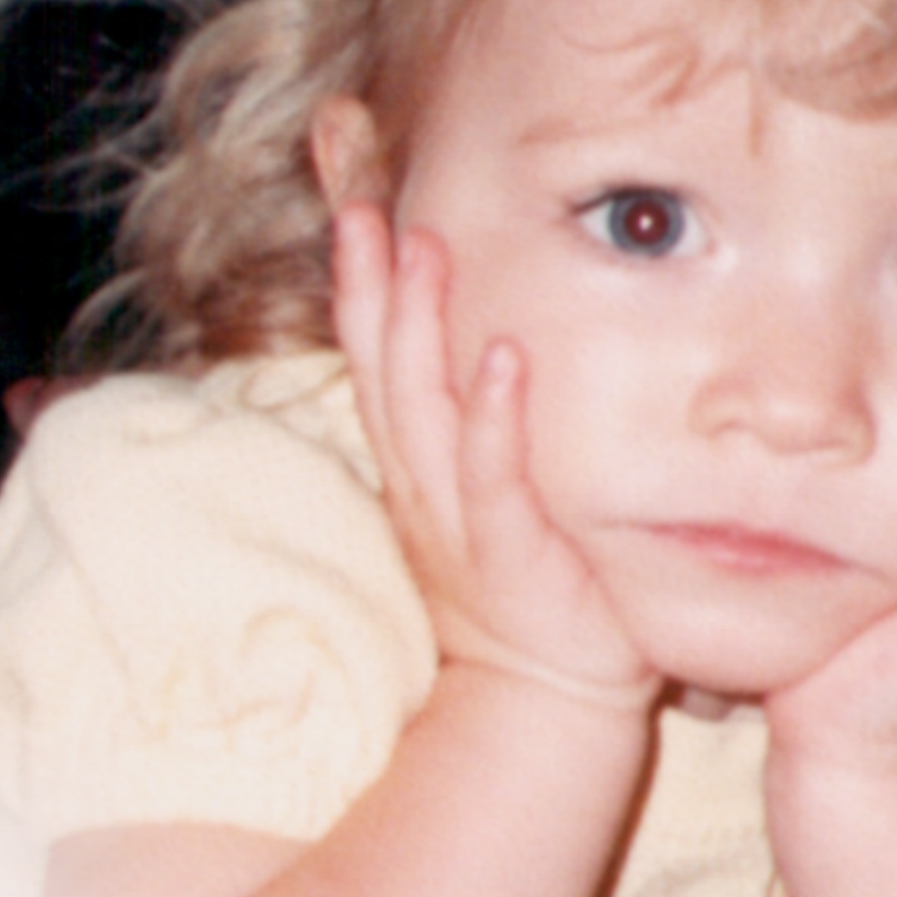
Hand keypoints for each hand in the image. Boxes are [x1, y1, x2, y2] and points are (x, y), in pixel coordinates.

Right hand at [331, 203, 658, 714]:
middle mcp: (424, 484)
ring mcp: (460, 518)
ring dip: (421, 327)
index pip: (376, 354)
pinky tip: (507, 360)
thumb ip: (476, 426)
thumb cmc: (525, 588)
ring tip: (420, 248)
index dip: (360, 278)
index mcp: (415, 464)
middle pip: (382, 366)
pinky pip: (496, 478)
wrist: (546, 701)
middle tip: (359, 200)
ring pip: (424, 409)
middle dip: (369, 283)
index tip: (350, 196)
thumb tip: (492, 338)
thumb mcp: (483, 495)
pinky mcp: (512, 554)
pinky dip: (496, 419)